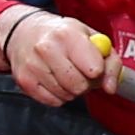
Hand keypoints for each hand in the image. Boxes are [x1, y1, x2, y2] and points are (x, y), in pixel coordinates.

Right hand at [0, 9, 114, 108]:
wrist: (24, 32)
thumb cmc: (62, 35)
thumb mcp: (91, 37)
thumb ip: (110, 62)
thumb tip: (110, 87)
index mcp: (67, 34)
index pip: (94, 69)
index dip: (98, 72)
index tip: (95, 67)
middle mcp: (47, 49)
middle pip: (80, 86)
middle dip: (85, 83)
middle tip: (81, 72)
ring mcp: (33, 66)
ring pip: (67, 95)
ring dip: (71, 89)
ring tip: (66, 73)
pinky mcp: (25, 81)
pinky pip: (53, 101)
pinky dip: (58, 95)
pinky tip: (54, 79)